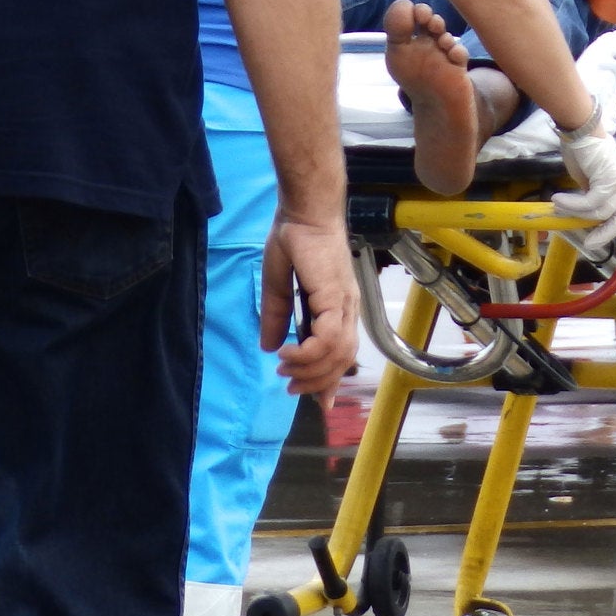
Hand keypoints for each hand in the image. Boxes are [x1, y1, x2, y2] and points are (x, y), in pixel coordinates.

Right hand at [261, 212, 358, 406]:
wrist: (303, 212)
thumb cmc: (294, 240)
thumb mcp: (279, 287)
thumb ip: (277, 317)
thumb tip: (268, 345)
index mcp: (339, 306)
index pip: (342, 352)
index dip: (333, 379)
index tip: (321, 403)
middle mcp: (347, 308)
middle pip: (342, 360)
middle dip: (317, 382)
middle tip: (290, 386)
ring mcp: (344, 304)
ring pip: (337, 354)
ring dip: (310, 369)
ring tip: (284, 368)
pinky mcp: (336, 298)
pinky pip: (328, 339)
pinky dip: (309, 353)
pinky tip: (288, 352)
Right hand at [552, 114, 615, 261]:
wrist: (582, 129)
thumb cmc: (585, 149)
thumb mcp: (592, 178)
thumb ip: (596, 194)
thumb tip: (588, 211)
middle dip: (606, 233)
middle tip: (590, 243)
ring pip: (602, 212)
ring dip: (577, 213)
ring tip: (559, 206)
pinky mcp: (610, 180)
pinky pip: (590, 202)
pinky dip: (572, 204)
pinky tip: (558, 200)